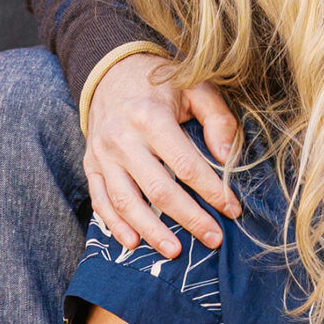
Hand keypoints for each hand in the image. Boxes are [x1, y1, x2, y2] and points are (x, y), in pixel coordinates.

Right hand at [84, 52, 241, 260]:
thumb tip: (227, 159)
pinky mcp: (91, 164)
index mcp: (150, 117)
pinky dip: (115, 225)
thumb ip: (218, 120)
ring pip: (127, 201)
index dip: (212, 191)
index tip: (232, 210)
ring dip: (152, 230)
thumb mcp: (196, 88)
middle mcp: (122, 138)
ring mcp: (102, 153)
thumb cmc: (161, 83)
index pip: (186, 165)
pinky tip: (133, 243)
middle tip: (213, 239)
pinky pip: (101, 200)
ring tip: (174, 252)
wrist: (110, 71)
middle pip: (159, 189)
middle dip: (189, 218)